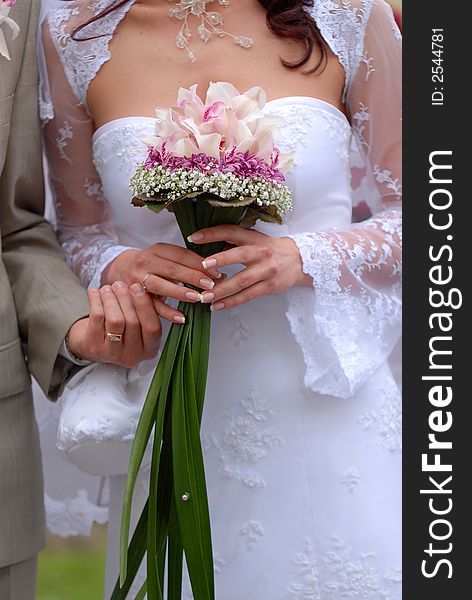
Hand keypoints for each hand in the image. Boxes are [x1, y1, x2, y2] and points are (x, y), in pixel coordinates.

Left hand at [67, 282, 161, 367]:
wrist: (93, 342)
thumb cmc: (121, 329)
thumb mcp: (138, 322)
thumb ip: (145, 309)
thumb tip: (144, 286)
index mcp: (149, 349)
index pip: (153, 328)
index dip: (145, 305)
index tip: (137, 287)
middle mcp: (132, 355)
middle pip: (133, 322)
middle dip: (125, 298)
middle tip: (119, 284)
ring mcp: (112, 354)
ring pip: (115, 320)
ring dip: (111, 299)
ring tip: (108, 288)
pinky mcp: (94, 347)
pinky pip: (97, 317)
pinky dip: (96, 300)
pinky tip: (95, 292)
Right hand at [102, 244, 217, 322]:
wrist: (121, 270)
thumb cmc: (153, 265)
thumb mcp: (168, 258)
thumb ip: (191, 265)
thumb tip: (221, 276)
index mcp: (157, 249)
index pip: (181, 254)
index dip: (199, 263)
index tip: (216, 272)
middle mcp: (145, 262)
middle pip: (172, 269)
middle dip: (193, 277)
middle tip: (211, 285)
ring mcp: (138, 280)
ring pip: (160, 286)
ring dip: (180, 293)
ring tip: (198, 298)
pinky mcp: (135, 297)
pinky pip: (153, 306)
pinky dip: (168, 313)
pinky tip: (182, 318)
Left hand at [187, 225, 310, 310]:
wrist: (301, 261)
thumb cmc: (272, 250)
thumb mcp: (255, 240)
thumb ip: (235, 243)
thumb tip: (209, 248)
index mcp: (254, 238)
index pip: (231, 231)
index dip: (212, 233)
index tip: (193, 237)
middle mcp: (260, 252)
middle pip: (238, 256)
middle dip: (220, 260)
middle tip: (202, 266)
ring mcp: (266, 270)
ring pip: (241, 281)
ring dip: (221, 290)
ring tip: (204, 297)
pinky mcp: (270, 286)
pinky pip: (248, 296)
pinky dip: (232, 302)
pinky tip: (217, 306)